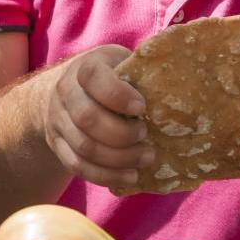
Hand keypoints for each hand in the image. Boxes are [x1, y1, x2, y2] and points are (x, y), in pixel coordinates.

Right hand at [1, 45, 150, 187]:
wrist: (68, 92)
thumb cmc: (110, 77)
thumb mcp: (122, 64)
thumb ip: (141, 72)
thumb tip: (181, 87)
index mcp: (85, 68)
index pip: (92, 77)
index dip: (118, 95)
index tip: (141, 108)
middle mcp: (65, 92)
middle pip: (87, 118)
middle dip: (122, 134)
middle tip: (146, 136)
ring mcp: (58, 121)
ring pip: (84, 147)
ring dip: (119, 159)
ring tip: (146, 158)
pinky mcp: (57, 145)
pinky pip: (78, 166)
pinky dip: (106, 176)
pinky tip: (130, 175)